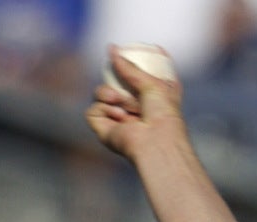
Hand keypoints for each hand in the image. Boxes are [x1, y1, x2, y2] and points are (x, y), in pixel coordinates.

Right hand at [84, 45, 184, 160]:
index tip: (132, 57)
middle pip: (115, 85)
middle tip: (125, 84)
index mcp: (152, 101)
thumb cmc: (163, 113)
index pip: (141, 83)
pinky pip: (93, 110)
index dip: (136, 71)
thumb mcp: (152, 83)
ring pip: (100, 95)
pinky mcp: (104, 129)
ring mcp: (119, 120)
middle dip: (117, 81)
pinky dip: (104, 109)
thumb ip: (129, 67)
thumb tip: (111, 48)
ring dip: (108, 94)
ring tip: (121, 102)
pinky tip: (119, 117)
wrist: (156, 139)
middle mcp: (135, 111)